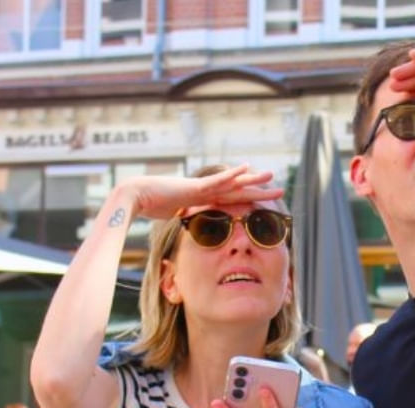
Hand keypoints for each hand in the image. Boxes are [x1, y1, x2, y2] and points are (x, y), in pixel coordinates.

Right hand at [117, 164, 283, 220]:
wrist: (135, 196)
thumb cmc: (150, 206)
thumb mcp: (174, 218)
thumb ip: (184, 221)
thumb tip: (187, 233)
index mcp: (203, 199)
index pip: (231, 200)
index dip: (248, 201)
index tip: (264, 202)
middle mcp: (206, 190)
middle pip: (238, 191)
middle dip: (259, 191)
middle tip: (279, 189)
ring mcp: (201, 187)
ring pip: (233, 183)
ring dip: (252, 179)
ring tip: (271, 176)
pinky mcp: (194, 186)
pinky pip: (217, 180)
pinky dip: (232, 174)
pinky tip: (246, 168)